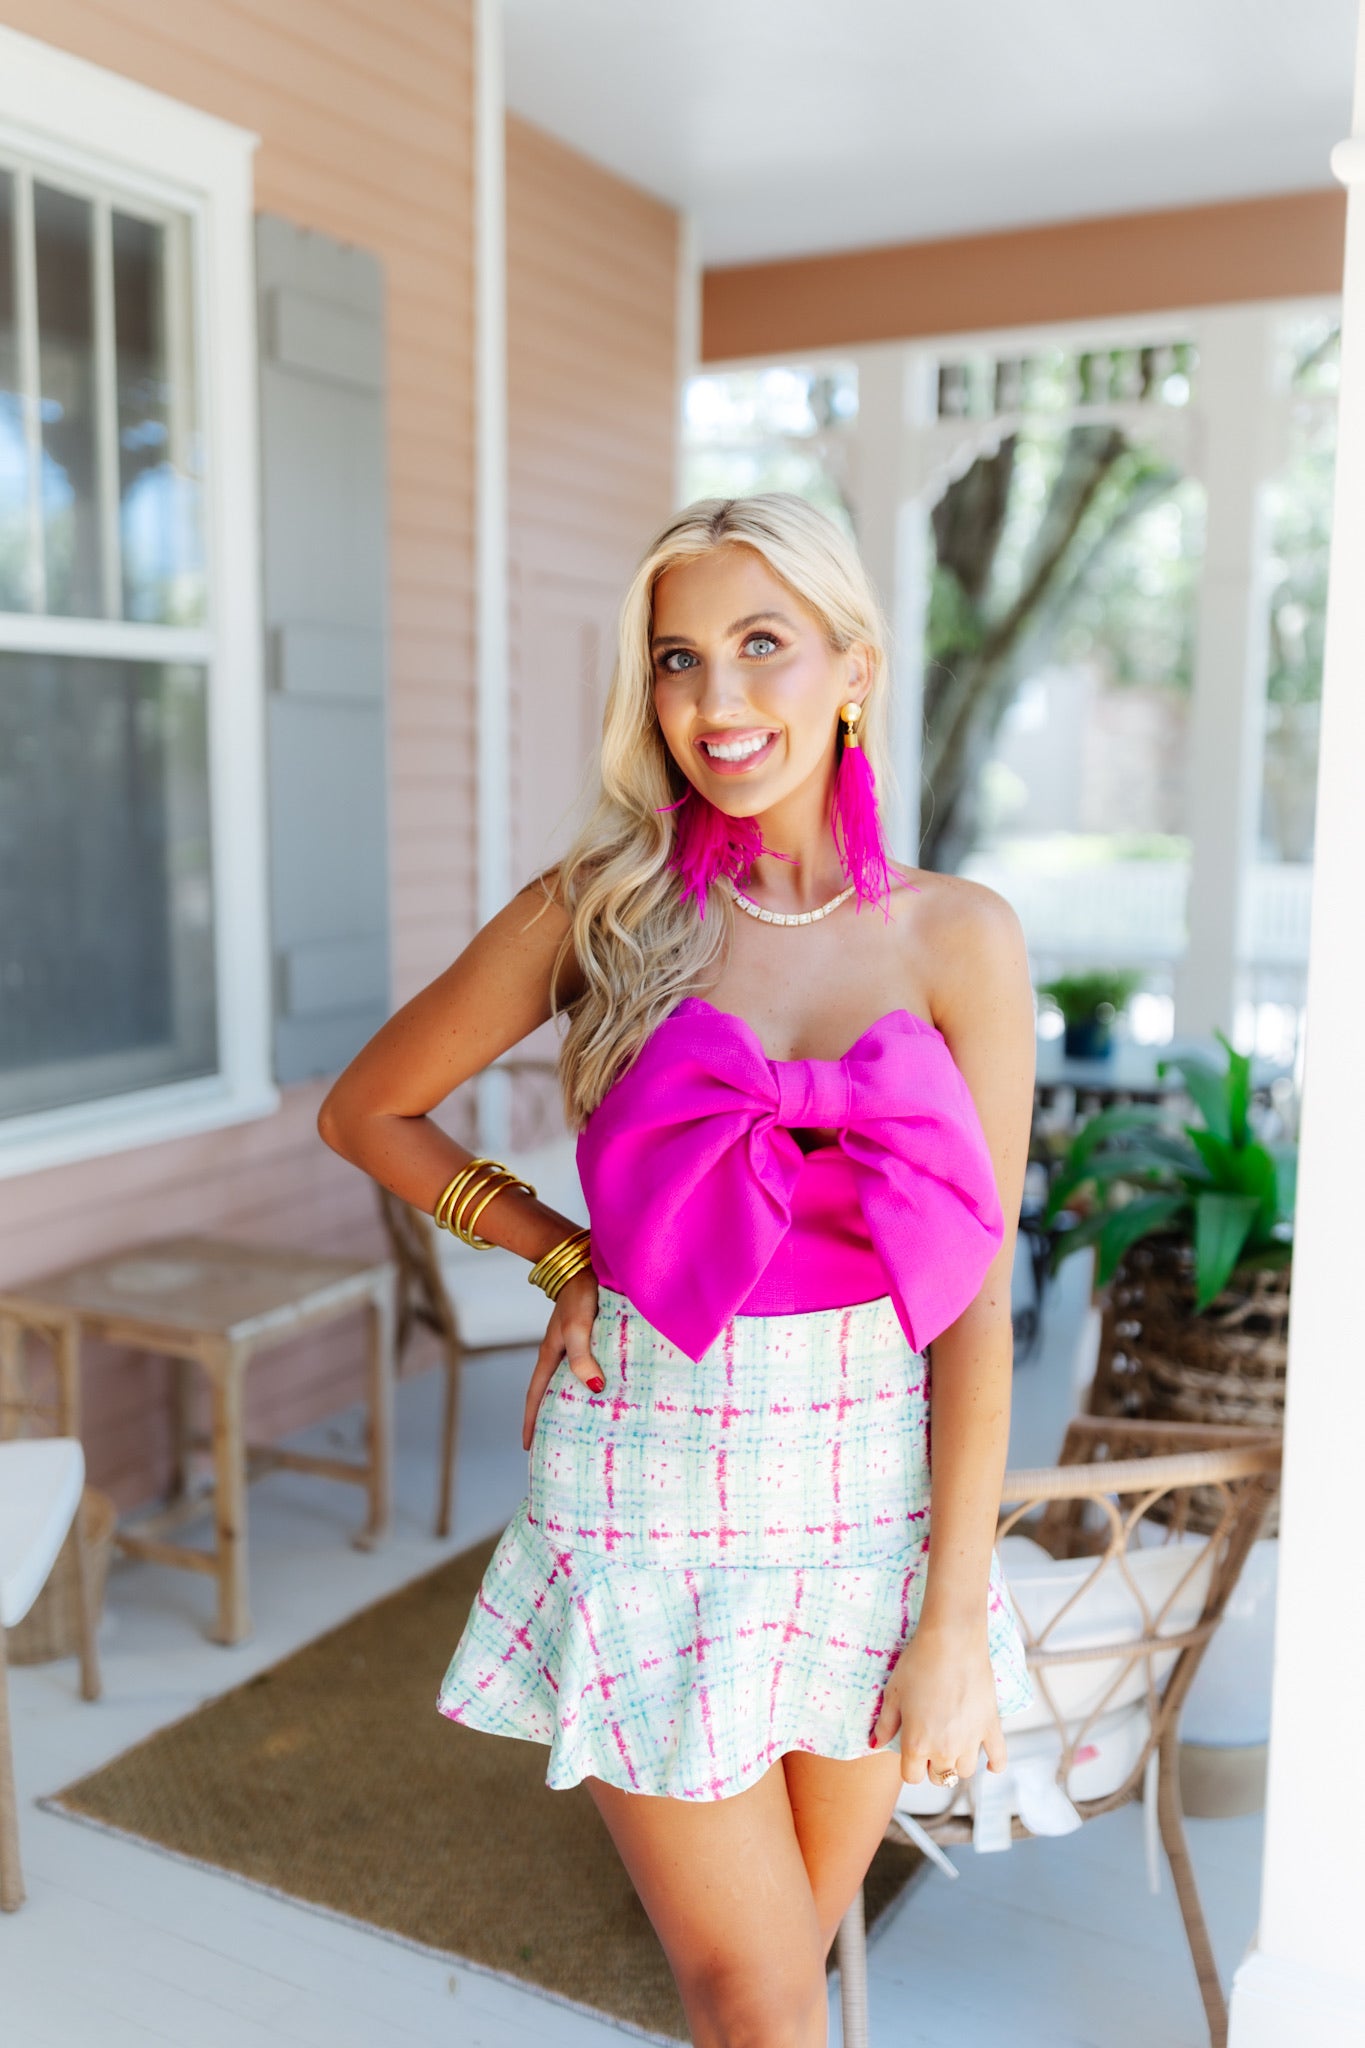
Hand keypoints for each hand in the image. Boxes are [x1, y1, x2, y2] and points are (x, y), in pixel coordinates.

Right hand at [521, 1268, 601, 1449]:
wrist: (588, 1264)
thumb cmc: (581, 1294)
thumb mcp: (577, 1327)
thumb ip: (582, 1356)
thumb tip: (594, 1388)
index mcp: (551, 1354)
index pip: (536, 1395)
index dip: (531, 1421)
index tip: (528, 1447)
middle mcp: (562, 1353)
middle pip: (553, 1393)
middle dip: (551, 1418)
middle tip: (557, 1446)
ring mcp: (577, 1345)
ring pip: (573, 1381)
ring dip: (575, 1402)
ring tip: (586, 1428)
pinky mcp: (594, 1337)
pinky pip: (591, 1367)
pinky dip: (594, 1382)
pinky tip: (610, 1392)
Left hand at [870, 1618, 1007, 1784]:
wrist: (951, 1642)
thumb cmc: (918, 1664)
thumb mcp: (893, 1693)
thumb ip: (885, 1724)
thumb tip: (875, 1743)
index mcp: (917, 1744)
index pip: (912, 1776)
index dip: (910, 1765)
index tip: (911, 1751)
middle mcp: (944, 1749)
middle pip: (940, 1777)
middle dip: (933, 1765)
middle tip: (931, 1742)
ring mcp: (970, 1741)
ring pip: (965, 1771)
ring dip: (958, 1762)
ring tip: (953, 1745)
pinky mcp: (991, 1727)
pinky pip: (998, 1758)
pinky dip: (995, 1764)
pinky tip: (990, 1764)